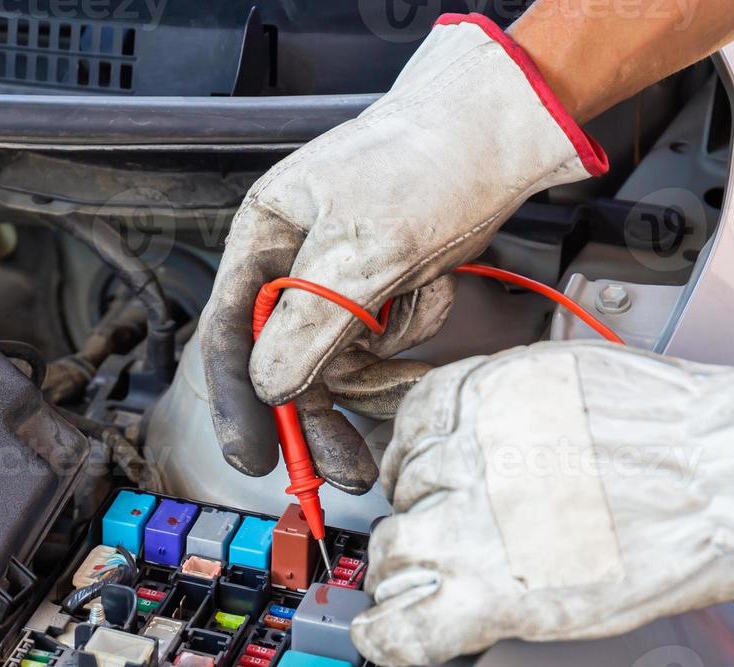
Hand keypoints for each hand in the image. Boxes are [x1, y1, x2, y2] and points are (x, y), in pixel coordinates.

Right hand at [198, 14, 605, 492]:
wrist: (505, 133)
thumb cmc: (428, 161)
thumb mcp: (363, 247)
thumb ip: (309, 322)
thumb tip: (268, 387)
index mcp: (263, 237)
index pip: (229, 334)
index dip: (238, 402)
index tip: (255, 458)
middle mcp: (292, 263)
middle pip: (286, 364)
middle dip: (321, 411)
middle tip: (349, 466)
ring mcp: (341, 279)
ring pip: (341, 360)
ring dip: (382, 358)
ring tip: (417, 313)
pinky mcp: (384, 289)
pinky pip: (385, 342)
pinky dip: (413, 330)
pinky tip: (432, 289)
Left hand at [351, 342, 733, 665]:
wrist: (728, 472)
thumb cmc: (684, 431)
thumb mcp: (569, 384)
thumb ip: (514, 414)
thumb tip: (501, 438)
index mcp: (481, 401)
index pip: (408, 431)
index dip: (416, 463)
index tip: (423, 482)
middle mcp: (464, 458)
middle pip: (403, 495)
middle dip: (421, 516)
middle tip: (450, 536)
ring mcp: (472, 530)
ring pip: (396, 555)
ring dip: (408, 572)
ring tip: (432, 585)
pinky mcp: (494, 597)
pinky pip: (407, 626)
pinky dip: (387, 636)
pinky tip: (383, 636)